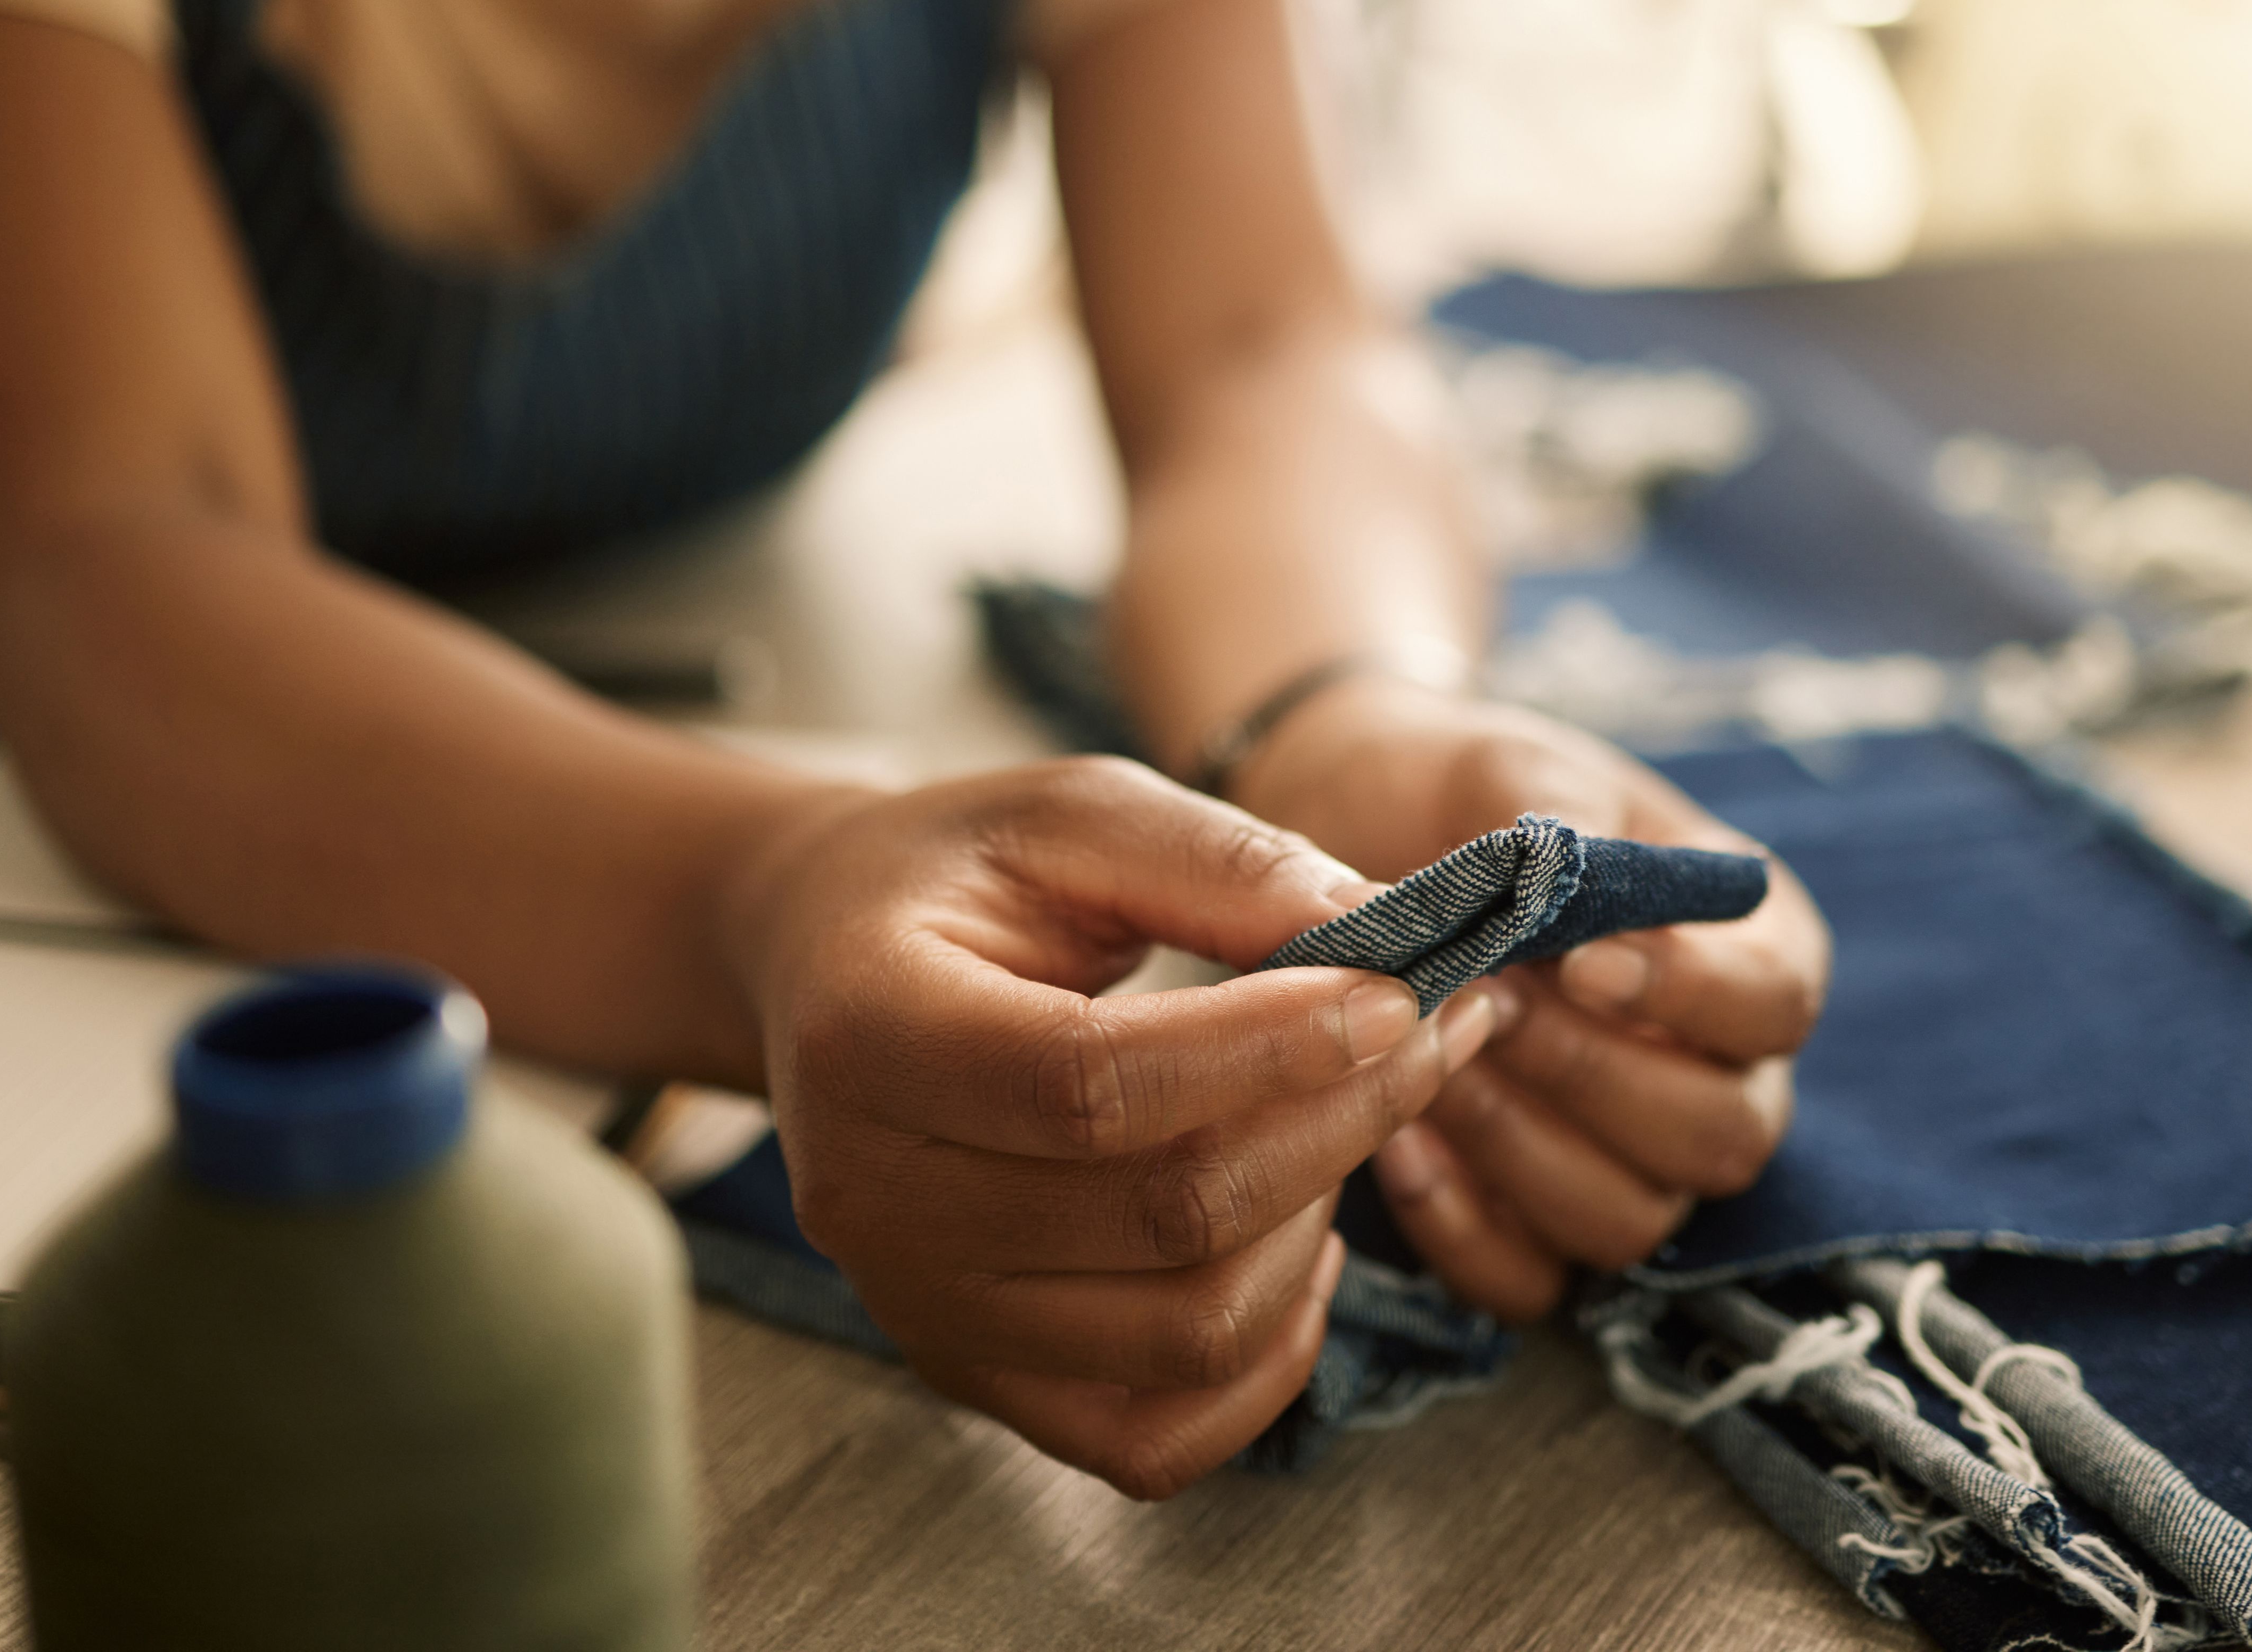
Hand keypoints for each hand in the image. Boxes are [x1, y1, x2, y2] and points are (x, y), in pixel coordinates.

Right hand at [720, 756, 1499, 1496]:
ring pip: (1185, 1333)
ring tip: (1342, 1120)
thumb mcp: (1070, 812)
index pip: (1092, 1084)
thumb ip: (1218, 860)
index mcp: (872, 1032)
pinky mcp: (975, 1377)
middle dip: (1337, 1121)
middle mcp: (876, 1200)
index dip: (1269, 1048)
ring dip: (1315, 1225)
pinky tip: (1295, 1240)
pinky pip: (1156, 1439)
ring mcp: (921, 1311)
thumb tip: (1376, 924)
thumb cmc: (956, 877)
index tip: (1394, 994)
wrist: (825, 971)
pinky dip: (1266, 1357)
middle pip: (1162, 1214)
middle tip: (1426, 1037)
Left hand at [1230, 680, 1828, 1320]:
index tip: (1582, 958)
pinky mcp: (1538, 1226)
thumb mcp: (1517, 776)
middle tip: (1489, 1004)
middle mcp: (1719, 1076)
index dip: (1692, 996)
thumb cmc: (1465, 797)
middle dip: (1595, 1077)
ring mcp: (1635, 1165)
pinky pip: (1530, 1281)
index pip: (1777, 1005)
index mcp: (1749, 952)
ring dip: (1523, 1147)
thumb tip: (1577, 881)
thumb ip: (1563, 830)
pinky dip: (1463, 1227)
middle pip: (1722, 1138)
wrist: (1357, 833)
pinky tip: (1400, 1141)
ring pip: (1629, 1221)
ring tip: (1433, 1058)